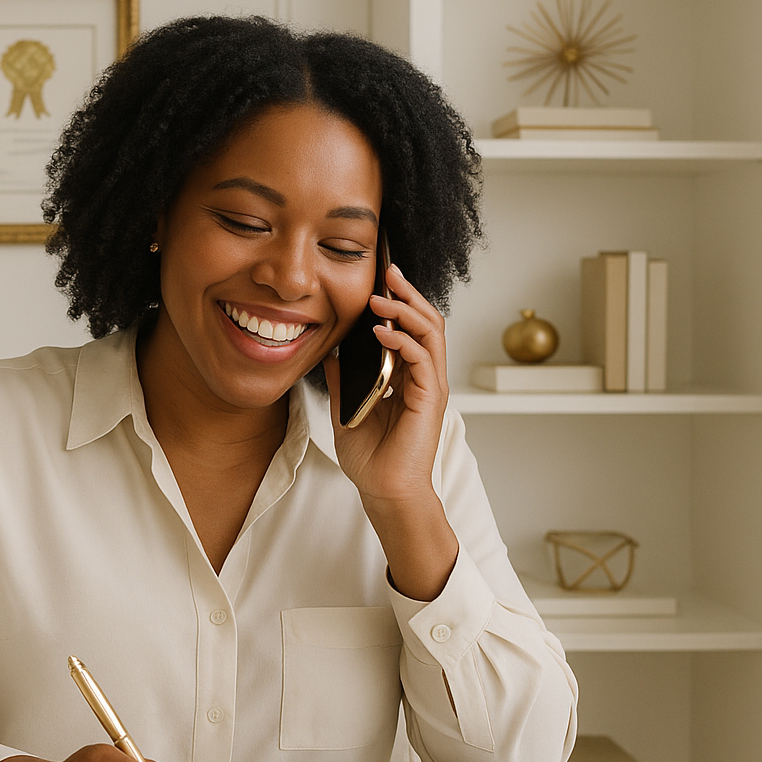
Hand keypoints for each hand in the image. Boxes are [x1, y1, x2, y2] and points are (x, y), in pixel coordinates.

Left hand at [324, 264, 458, 599]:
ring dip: (405, 310)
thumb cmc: (371, 458)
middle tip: (388, 271)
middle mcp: (424, 377)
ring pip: (430, 333)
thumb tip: (331, 354)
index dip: (399, 302)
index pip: (411, 328)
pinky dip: (403, 341)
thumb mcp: (347, 409)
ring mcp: (430, 387)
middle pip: (427, 321)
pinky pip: (421, 360)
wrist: (384, 491)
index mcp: (408, 377)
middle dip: (408, 293)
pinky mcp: (429, 400)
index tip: (379, 280)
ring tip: (381, 297)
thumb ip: (344, 381)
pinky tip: (381, 332)